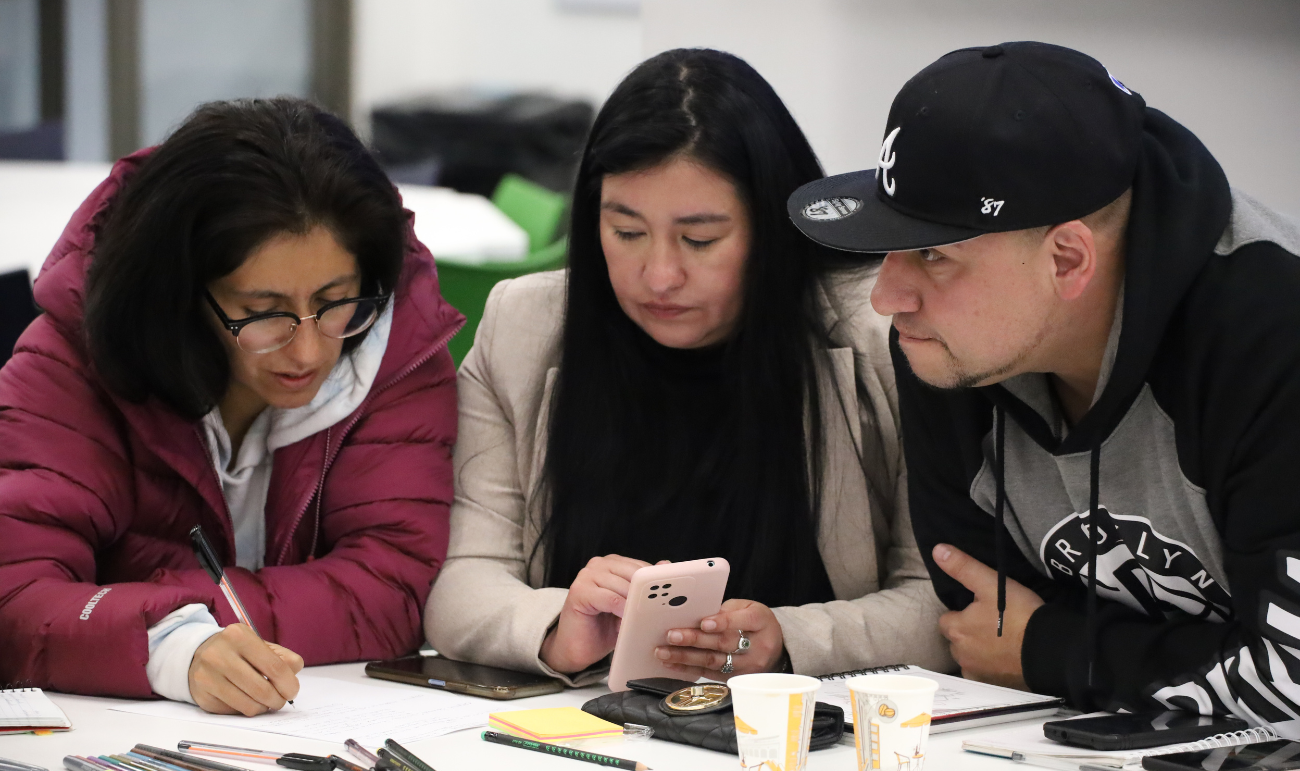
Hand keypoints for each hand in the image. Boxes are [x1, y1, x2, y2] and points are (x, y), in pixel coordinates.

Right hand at [188, 624, 302, 715]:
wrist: (198, 654)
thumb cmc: (237, 650)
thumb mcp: (260, 645)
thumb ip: (283, 657)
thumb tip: (293, 676)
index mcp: (238, 636)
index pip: (274, 666)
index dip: (288, 684)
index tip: (292, 691)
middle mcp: (219, 655)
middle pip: (262, 689)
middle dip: (278, 700)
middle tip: (281, 700)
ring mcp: (207, 676)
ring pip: (248, 705)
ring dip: (264, 707)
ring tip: (266, 701)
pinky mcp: (202, 696)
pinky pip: (234, 711)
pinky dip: (246, 709)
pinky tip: (247, 700)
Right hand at [540, 554, 656, 674]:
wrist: (577, 648)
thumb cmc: (604, 627)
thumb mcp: (630, 609)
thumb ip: (644, 591)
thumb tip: (667, 567)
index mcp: (613, 564)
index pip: (641, 567)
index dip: (656, 582)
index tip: (674, 594)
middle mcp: (599, 565)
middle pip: (633, 573)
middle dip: (648, 592)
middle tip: (663, 608)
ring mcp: (587, 576)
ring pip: (623, 585)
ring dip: (637, 603)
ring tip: (648, 617)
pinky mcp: (579, 591)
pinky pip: (610, 598)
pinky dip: (623, 610)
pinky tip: (629, 620)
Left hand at [656, 599, 784, 679]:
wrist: (776, 649)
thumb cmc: (756, 623)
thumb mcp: (747, 608)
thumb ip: (725, 611)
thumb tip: (694, 615)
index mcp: (761, 621)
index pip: (742, 621)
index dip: (722, 622)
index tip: (703, 623)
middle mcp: (757, 647)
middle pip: (723, 643)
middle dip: (694, 639)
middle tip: (672, 635)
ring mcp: (747, 667)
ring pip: (714, 661)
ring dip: (685, 657)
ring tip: (664, 652)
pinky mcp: (735, 678)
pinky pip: (709, 674)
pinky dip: (688, 668)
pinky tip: (672, 663)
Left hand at [933, 543, 1043, 689]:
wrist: (1050, 650)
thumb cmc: (1019, 615)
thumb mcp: (991, 584)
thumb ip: (963, 568)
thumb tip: (937, 550)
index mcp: (956, 630)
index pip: (946, 619)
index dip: (961, 613)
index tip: (979, 609)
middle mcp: (961, 654)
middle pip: (957, 640)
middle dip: (968, 632)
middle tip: (992, 623)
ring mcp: (977, 673)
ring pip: (969, 658)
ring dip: (978, 651)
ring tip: (1001, 640)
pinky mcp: (994, 685)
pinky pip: (984, 675)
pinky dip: (991, 667)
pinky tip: (1006, 658)